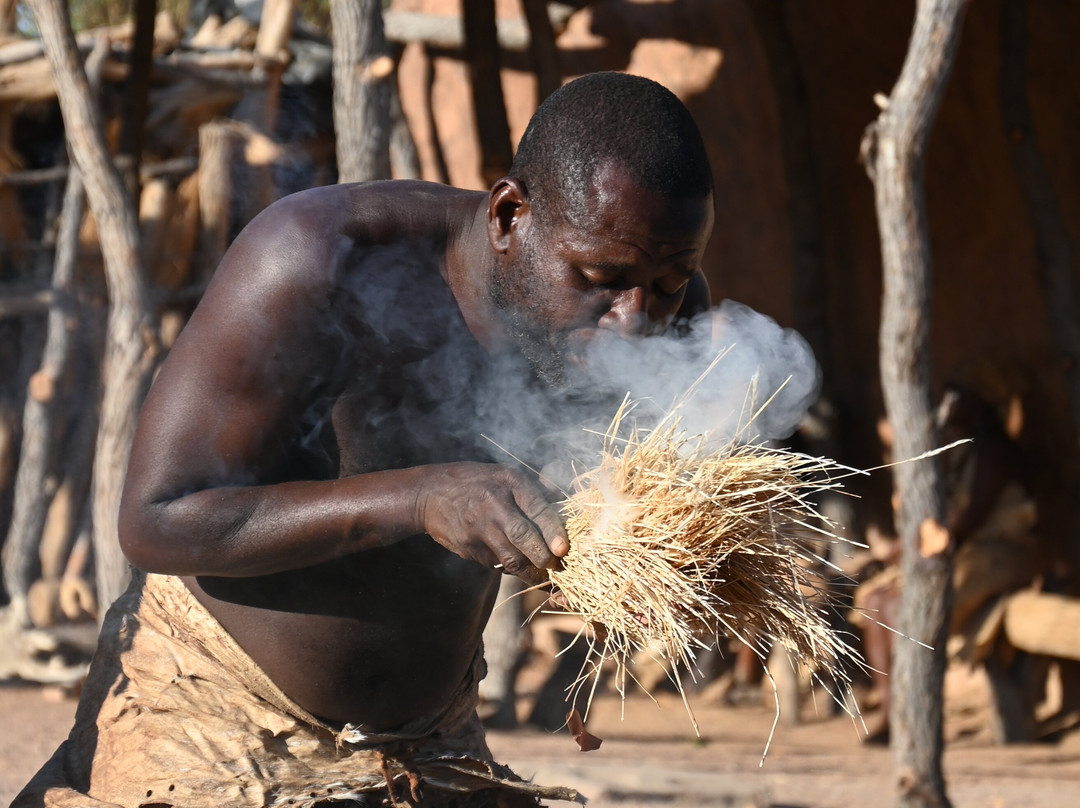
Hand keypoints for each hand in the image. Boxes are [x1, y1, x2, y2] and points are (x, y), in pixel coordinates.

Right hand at [415, 463, 568, 584]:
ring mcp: (478, 529)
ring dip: (530, 572)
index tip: (563, 549)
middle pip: (523, 538)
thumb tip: (565, 498)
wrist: (430, 494)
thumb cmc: (477, 482)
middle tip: (558, 568)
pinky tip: (515, 563)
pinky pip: (495, 563)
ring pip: (510, 559)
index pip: (536, 508)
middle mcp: (493, 505)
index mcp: (508, 482)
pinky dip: (509, 567)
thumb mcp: (505, 475)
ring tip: (543, 574)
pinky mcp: (467, 548)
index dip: (552, 531)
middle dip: (543, 558)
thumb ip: (536, 488)